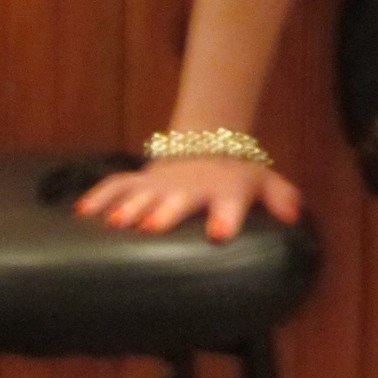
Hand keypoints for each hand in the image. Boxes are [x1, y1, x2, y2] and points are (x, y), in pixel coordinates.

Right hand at [75, 157, 301, 241]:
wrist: (208, 144)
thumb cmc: (237, 175)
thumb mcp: (264, 181)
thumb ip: (280, 196)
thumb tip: (295, 214)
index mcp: (225, 190)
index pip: (230, 201)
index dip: (226, 217)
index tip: (219, 234)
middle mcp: (190, 187)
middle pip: (178, 200)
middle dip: (165, 212)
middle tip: (151, 227)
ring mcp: (161, 183)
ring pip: (142, 193)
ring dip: (129, 206)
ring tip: (116, 223)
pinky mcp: (139, 181)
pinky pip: (114, 186)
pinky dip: (99, 197)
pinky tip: (83, 214)